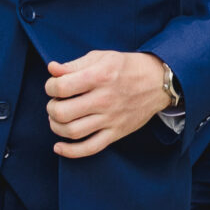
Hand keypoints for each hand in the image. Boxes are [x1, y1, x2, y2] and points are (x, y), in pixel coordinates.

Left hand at [47, 50, 172, 156]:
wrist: (158, 82)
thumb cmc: (127, 67)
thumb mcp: (101, 57)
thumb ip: (74, 65)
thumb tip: (52, 69)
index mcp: (99, 76)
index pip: (62, 87)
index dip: (50, 87)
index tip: (53, 86)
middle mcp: (105, 99)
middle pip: (63, 112)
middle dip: (51, 108)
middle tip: (55, 103)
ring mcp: (111, 119)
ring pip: (73, 132)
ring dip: (56, 127)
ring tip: (58, 119)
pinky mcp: (116, 133)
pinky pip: (90, 148)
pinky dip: (70, 151)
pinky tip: (59, 147)